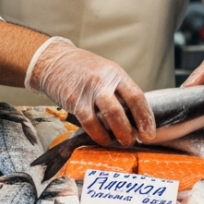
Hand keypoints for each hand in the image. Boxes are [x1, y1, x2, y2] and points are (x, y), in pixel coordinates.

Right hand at [26, 38, 153, 146]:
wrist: (54, 60)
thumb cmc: (84, 69)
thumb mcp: (106, 73)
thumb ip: (119, 91)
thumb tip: (135, 117)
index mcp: (116, 74)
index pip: (136, 96)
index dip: (145, 117)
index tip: (149, 133)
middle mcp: (104, 81)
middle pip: (123, 109)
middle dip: (131, 130)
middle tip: (135, 141)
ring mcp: (88, 91)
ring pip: (108, 117)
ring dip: (117, 134)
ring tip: (121, 142)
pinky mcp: (74, 101)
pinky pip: (89, 123)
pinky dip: (99, 135)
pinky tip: (103, 139)